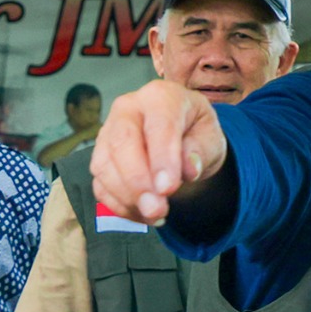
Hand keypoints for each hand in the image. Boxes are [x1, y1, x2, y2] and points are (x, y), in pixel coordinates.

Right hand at [91, 80, 227, 224]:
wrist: (180, 135)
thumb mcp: (211, 137)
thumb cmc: (195, 132)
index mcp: (160, 97)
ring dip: (128, 198)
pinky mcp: (100, 158)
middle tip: (157, 209)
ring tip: (156, 215)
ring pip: (104, 166)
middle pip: (121, 143)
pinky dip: (120, 205)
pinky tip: (143, 214)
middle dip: (137, 182)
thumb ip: (201, 150)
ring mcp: (108, 133)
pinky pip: (100, 185)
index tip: (168, 188)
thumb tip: (189, 169)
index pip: (158, 125)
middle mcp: (127, 109)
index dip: (161, 158)